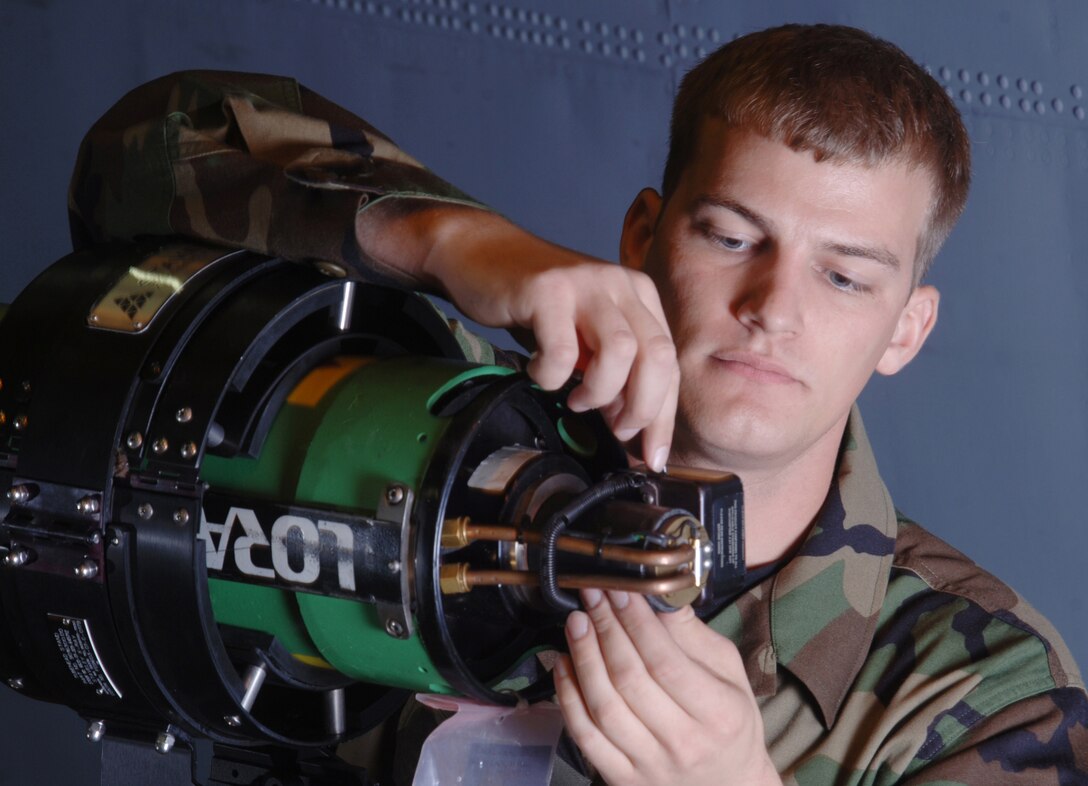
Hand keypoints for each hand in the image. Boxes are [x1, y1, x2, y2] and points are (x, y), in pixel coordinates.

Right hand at [357, 204, 678, 469]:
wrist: (481, 253)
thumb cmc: (535, 305)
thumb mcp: (584, 337)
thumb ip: (611, 372)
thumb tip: (629, 431)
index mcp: (639, 296)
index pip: (669, 363)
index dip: (663, 416)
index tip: (652, 456)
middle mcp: (620, 285)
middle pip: (658, 356)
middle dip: (642, 408)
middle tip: (615, 431)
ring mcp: (586, 283)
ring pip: (622, 352)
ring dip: (601, 392)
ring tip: (576, 399)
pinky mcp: (548, 289)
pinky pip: (562, 351)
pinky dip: (552, 376)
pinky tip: (537, 372)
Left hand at [553, 589, 781, 785]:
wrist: (728, 783)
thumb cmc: (729, 720)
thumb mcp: (728, 670)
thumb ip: (692, 634)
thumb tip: (659, 595)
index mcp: (718, 713)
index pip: (665, 661)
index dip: (635, 622)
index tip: (618, 591)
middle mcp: (684, 743)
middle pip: (630, 680)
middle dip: (606, 630)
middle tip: (592, 597)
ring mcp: (649, 765)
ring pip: (603, 707)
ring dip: (583, 658)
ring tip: (577, 624)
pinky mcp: (621, 779)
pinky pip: (585, 736)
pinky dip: (568, 697)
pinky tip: (564, 665)